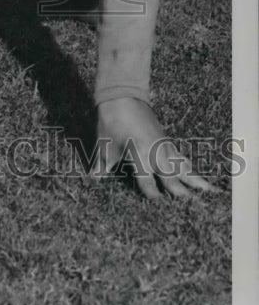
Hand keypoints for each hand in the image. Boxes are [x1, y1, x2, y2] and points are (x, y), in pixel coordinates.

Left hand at [94, 97, 216, 199]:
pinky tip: (197, 176)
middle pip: (172, 178)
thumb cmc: (112, 119)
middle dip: (183, 195)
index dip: (153, 197)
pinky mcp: (166, 140)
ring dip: (195, 180)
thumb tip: (94, 178)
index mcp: (140, 155)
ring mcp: (164, 146)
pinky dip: (190, 167)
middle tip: (198, 210)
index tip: (158, 210)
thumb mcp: (105, 143)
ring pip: (182, 167)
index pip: (149, 184)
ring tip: (211, 193)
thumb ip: (102, 164)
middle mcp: (156, 152)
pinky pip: (181, 157)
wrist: (123, 94)